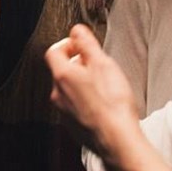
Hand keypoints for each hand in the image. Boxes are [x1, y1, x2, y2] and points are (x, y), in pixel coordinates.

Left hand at [45, 24, 140, 156]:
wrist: (117, 140)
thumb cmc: (112, 102)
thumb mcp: (102, 63)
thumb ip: (86, 43)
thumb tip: (76, 30)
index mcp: (62, 76)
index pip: (53, 51)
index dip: (67, 44)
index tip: (82, 46)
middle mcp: (58, 94)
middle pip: (62, 70)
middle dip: (78, 64)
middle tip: (98, 66)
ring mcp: (64, 112)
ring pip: (69, 89)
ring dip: (83, 83)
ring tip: (105, 87)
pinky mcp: (74, 127)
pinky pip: (76, 107)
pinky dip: (87, 101)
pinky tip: (104, 105)